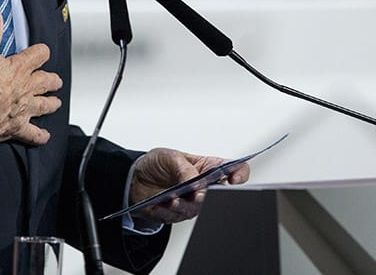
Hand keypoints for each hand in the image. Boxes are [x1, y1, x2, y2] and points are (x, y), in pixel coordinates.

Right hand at [0, 8, 62, 146]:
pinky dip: (39, 136)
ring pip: (44, 105)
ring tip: (55, 102)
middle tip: (54, 80)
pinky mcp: (16, 127)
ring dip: (51, 103)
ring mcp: (23, 108)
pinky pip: (32, 134)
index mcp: (19, 68)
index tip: (42, 52)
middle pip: (47, 81)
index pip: (40, 54)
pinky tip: (44, 136)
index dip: (42, 51)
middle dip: (52, 79)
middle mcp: (26, 89)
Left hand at [129, 148, 250, 223]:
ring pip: (198, 209)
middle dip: (209, 196)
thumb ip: (184, 169)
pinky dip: (168, 211)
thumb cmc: (157, 163)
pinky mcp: (179, 213)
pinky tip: (159, 205)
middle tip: (198, 194)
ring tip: (172, 199)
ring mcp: (193, 201)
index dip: (239, 174)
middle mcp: (204, 186)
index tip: (233, 178)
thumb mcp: (170, 157)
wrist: (135, 178)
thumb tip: (195, 182)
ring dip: (184, 205)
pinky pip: (178, 217)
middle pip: (219, 195)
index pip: (234, 170)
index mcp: (208, 167)